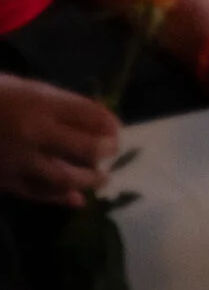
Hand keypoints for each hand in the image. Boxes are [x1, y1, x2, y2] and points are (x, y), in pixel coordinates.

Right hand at [0, 75, 119, 206]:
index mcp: (40, 103)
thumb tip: (95, 119)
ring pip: (66, 175)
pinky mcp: (4, 181)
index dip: (109, 123)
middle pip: (85, 146)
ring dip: (90, 178)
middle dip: (106, 150)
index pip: (89, 114)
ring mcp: (18, 159)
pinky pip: (38, 192)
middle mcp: (33, 132)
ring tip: (104, 178)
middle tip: (113, 151)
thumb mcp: (24, 88)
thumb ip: (58, 103)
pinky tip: (76, 200)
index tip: (116, 129)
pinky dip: (60, 198)